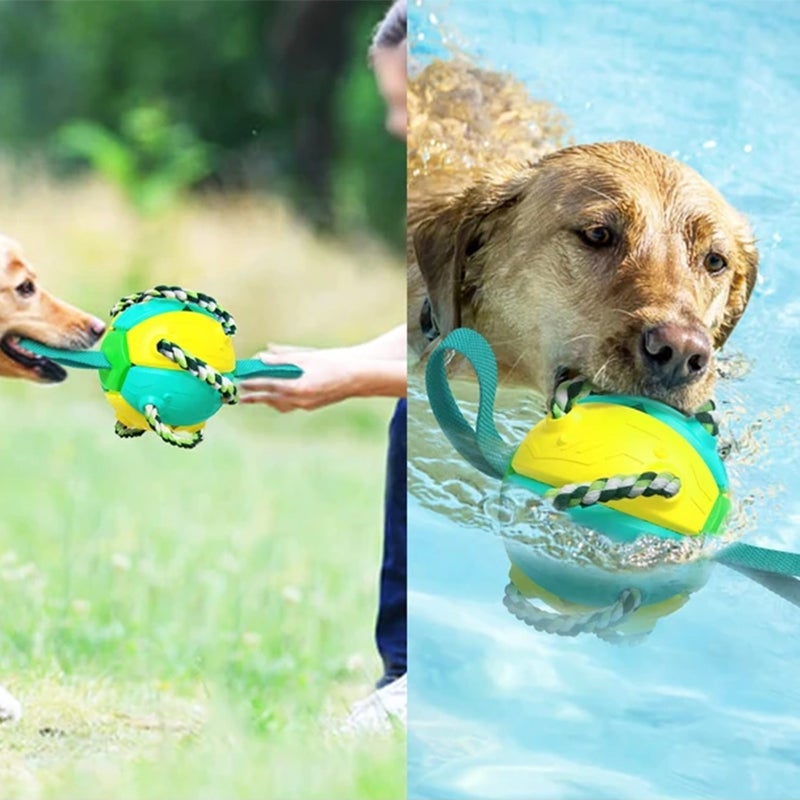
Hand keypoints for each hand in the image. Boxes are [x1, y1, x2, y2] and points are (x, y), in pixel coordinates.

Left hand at [240, 346, 358, 411]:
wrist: (357, 377)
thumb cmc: (332, 362)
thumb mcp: (306, 356)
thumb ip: (282, 358)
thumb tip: (262, 357)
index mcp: (298, 387)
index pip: (268, 385)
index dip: (252, 383)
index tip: (239, 381)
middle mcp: (300, 399)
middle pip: (271, 399)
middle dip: (254, 397)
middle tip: (239, 397)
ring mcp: (306, 405)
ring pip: (280, 404)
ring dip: (266, 401)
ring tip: (251, 399)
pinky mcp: (311, 405)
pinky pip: (289, 405)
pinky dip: (279, 401)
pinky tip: (273, 398)